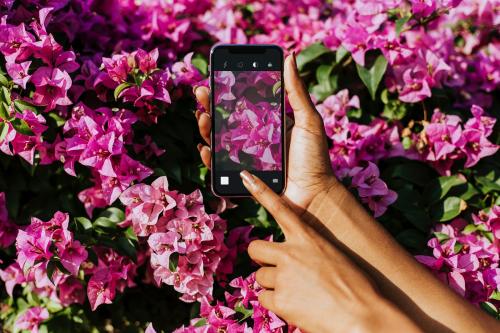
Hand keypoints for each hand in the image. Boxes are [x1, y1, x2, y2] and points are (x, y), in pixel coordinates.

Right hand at [195, 54, 336, 214]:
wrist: (315, 195)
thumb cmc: (315, 158)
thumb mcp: (308, 120)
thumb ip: (296, 91)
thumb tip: (290, 56)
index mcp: (268, 124)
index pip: (242, 104)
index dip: (227, 92)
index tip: (215, 78)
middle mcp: (254, 140)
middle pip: (225, 120)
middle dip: (210, 106)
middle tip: (202, 94)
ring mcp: (246, 159)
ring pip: (218, 141)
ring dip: (206, 129)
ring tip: (203, 118)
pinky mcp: (241, 178)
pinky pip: (219, 167)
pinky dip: (209, 158)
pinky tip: (205, 148)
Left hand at [240, 170, 421, 332]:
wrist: (363, 315)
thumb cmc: (355, 286)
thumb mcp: (333, 257)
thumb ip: (309, 252)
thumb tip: (292, 262)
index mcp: (308, 237)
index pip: (279, 207)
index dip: (260, 190)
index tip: (245, 176)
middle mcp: (291, 253)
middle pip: (255, 249)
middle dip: (260, 259)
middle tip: (271, 268)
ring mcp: (283, 276)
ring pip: (260, 278)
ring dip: (273, 285)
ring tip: (298, 293)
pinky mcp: (280, 299)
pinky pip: (265, 299)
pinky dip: (276, 304)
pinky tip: (295, 307)